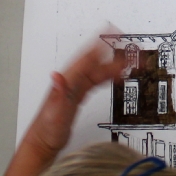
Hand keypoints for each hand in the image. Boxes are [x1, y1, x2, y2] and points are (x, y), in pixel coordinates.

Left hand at [26, 37, 121, 153]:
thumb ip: (58, 93)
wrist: (43, 141)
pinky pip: (96, 81)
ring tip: (129, 61)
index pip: (86, 59)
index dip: (99, 46)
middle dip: (113, 54)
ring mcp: (75, 88)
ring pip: (97, 70)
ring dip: (113, 65)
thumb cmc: (47, 128)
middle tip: (131, 50)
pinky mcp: (78, 96)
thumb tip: (56, 75)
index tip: (112, 34)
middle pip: (95, 63)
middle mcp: (70, 81)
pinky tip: (115, 76)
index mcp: (66, 81)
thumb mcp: (54, 112)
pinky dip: (108, 76)